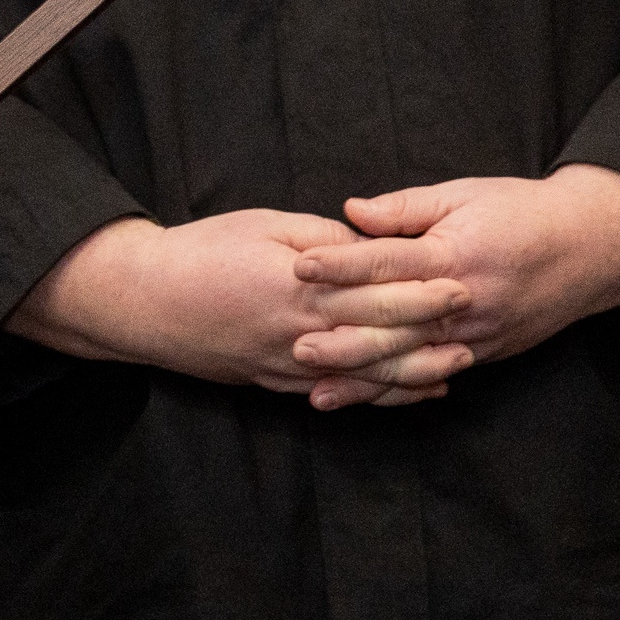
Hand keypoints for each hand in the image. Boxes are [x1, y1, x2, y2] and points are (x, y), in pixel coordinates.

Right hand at [9, 211, 472, 408]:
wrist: (144, 300)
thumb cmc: (201, 251)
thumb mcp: (262, 225)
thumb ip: (320, 238)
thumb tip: (367, 246)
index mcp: (298, 284)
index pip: (375, 289)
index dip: (421, 288)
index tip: (461, 280)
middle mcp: (299, 331)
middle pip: (379, 333)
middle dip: (430, 329)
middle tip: (474, 319)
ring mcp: (288, 363)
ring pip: (364, 373)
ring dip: (414, 370)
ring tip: (456, 363)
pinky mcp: (275, 382)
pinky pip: (338, 392)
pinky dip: (377, 394)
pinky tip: (408, 390)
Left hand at [290, 165, 619, 368]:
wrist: (592, 247)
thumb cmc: (520, 211)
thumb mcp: (464, 195)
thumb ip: (406, 208)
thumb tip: (350, 211)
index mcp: (456, 254)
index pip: (389, 262)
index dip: (342, 264)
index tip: (299, 266)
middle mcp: (466, 301)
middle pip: (396, 324)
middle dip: (343, 337)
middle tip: (293, 344)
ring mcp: (478, 334)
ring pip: (413, 362)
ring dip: (365, 379)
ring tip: (318, 390)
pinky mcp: (486, 353)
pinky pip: (435, 376)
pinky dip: (399, 391)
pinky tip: (366, 399)